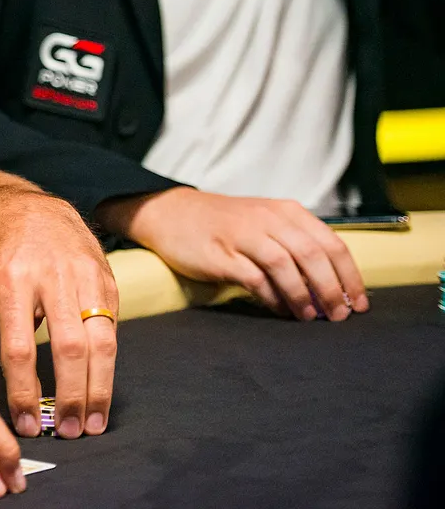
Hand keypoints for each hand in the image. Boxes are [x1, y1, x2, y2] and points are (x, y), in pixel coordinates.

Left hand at [0, 189, 117, 441]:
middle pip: (68, 347)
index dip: (23, 389)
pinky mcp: (108, 281)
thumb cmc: (6, 264)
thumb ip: (4, 339)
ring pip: (100, 342)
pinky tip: (101, 393)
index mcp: (12, 280)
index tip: (25, 423)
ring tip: (91, 423)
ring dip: (98, 390)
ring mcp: (85, 277)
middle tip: (67, 432)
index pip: (19, 346)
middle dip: (69, 395)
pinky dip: (106, 367)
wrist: (32, 213)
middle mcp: (52, 277)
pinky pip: (112, 331)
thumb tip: (23, 394)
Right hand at [98, 188, 367, 321]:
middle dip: (332, 290)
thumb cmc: (224, 224)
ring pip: (286, 266)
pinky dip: (273, 298)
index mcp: (286, 211)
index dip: (350, 276)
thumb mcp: (266, 221)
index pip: (332, 243)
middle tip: (339, 315)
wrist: (170, 213)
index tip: (359, 303)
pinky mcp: (220, 255)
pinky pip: (255, 279)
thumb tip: (334, 285)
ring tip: (310, 317)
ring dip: (303, 297)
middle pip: (313, 256)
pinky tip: (279, 309)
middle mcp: (267, 219)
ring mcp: (242, 235)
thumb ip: (297, 244)